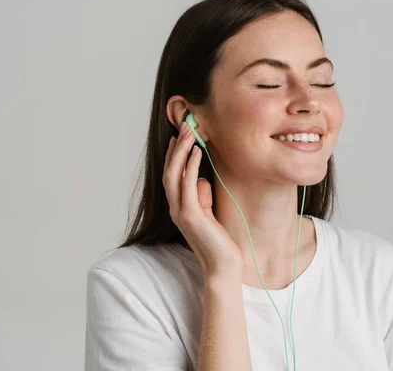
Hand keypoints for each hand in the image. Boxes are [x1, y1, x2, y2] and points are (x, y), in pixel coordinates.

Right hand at [162, 121, 242, 279]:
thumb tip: (201, 180)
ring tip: (189, 131)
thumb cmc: (220, 241)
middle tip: (185, 125)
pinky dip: (190, 166)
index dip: (173, 155)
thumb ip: (203, 197)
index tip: (180, 136)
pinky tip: (196, 152)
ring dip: (181, 150)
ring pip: (174, 174)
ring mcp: (180, 212)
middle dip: (177, 147)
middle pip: (169, 170)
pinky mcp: (190, 215)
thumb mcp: (210, 213)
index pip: (172, 176)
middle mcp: (175, 208)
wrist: (223, 266)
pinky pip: (187, 184)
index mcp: (179, 208)